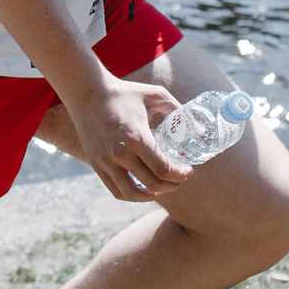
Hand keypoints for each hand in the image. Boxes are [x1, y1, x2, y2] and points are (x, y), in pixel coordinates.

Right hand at [63, 76, 188, 201]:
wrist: (87, 91)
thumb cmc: (125, 93)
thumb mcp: (155, 95)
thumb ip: (179, 110)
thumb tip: (201, 130)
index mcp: (137, 138)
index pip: (164, 169)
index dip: (181, 175)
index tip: (188, 170)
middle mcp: (120, 154)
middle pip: (154, 184)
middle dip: (173, 185)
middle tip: (180, 177)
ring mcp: (106, 162)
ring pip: (134, 194)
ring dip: (153, 195)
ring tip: (163, 188)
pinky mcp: (96, 164)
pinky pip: (116, 191)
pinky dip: (133, 196)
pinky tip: (144, 190)